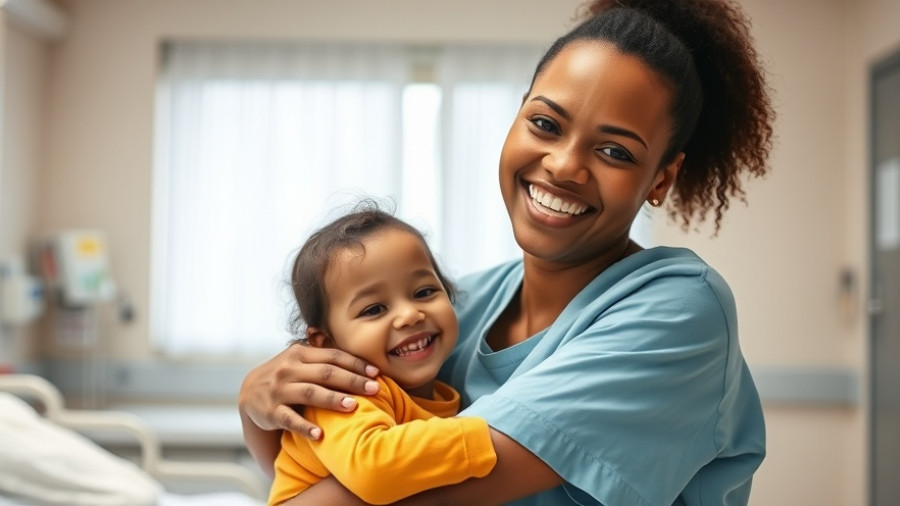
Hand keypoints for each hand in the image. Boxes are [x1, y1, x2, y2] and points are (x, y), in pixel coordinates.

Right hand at [239, 342, 379, 438]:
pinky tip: (320, 435)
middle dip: (351, 380)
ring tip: (353, 406)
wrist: (249, 391)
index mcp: (300, 353)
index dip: (355, 364)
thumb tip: (363, 354)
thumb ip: (324, 356)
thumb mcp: (299, 359)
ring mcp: (279, 390)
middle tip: (374, 389)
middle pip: (325, 373)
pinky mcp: (271, 412)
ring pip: (309, 393)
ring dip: (332, 399)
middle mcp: (289, 369)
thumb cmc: (287, 375)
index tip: (376, 373)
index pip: (333, 356)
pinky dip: (304, 427)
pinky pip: (290, 420)